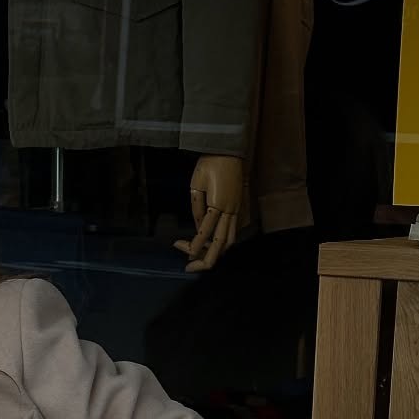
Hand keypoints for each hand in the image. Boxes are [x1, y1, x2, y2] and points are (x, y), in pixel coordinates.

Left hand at [176, 153, 243, 272]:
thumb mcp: (196, 185)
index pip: (204, 235)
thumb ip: (197, 209)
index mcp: (218, 205)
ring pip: (230, 241)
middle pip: (221, 245)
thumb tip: (197, 227)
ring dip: (215, 252)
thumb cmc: (210, 164)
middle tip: (189, 268)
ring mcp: (238, 210)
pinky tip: (211, 242)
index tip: (178, 247)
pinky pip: (233, 231)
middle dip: (205, 261)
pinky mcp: (240, 208)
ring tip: (198, 257)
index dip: (191, 246)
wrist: (229, 150)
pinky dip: (223, 242)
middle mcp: (231, 211)